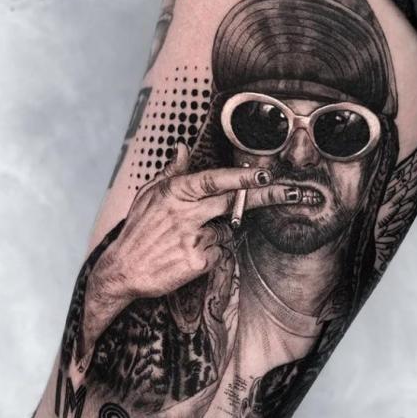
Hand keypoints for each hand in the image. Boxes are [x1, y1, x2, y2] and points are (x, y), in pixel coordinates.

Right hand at [81, 143, 300, 353]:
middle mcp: (185, 214)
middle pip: (234, 202)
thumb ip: (172, 172)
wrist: (123, 270)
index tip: (265, 173)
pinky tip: (189, 254)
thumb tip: (184, 148)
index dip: (242, 177)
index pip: (214, 181)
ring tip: (188, 238)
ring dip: (218, 231)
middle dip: (267, 196)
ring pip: (227, 229)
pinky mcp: (197, 262)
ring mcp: (192, 238)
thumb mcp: (148, 195)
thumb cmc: (138, 230)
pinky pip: (219, 252)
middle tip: (293, 192)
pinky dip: (211, 252)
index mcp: (175, 193)